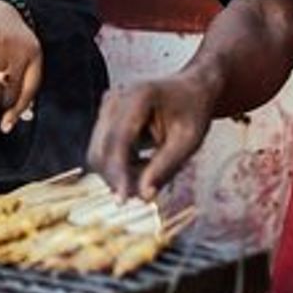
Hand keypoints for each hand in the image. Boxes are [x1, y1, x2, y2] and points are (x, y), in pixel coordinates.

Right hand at [86, 69, 218, 198]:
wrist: (191, 89)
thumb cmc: (193, 113)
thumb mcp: (188, 142)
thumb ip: (165, 167)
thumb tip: (143, 196)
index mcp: (138, 97)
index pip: (118, 141)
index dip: (118, 173)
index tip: (122, 202)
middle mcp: (115, 98)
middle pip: (101, 150)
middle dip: (118, 178)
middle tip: (147, 194)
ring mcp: (106, 106)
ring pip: (99, 153)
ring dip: (120, 172)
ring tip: (153, 169)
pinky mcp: (104, 116)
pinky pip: (103, 150)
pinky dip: (121, 165)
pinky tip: (146, 160)